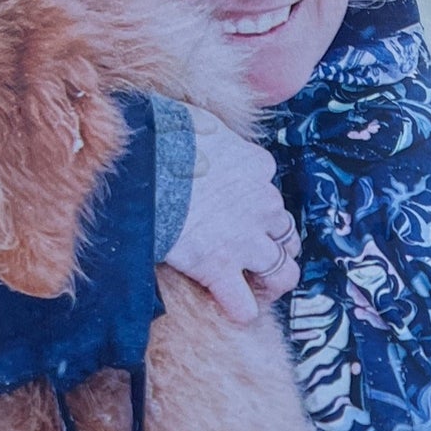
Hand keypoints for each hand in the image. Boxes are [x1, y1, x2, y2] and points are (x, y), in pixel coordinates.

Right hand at [162, 109, 299, 322]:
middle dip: (273, 248)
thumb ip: (214, 133)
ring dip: (270, 282)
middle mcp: (264, 205)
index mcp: (259, 167)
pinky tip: (231, 308)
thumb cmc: (163, 136)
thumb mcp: (200, 120)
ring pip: (282, 272)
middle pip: (286, 235)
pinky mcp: (220, 267)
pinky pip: (244, 305)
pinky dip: (240, 310)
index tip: (238, 218)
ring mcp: (245, 239)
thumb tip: (206, 134)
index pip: (272, 196)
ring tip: (253, 287)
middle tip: (252, 257)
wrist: (143, 164)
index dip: (258, 212)